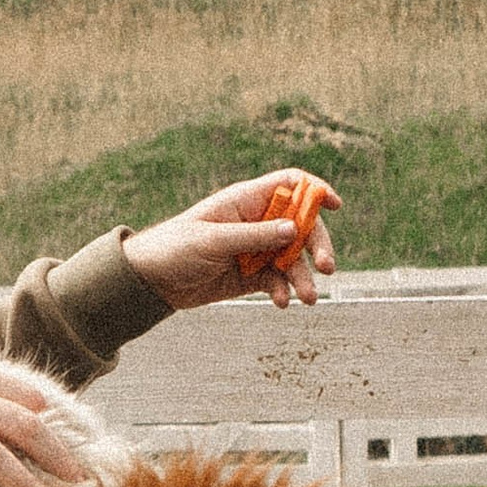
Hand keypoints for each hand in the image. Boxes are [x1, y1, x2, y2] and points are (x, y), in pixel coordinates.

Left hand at [124, 171, 340, 314]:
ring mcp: (256, 249)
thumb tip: (295, 228)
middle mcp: (257, 221)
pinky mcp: (252, 275)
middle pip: (302, 225)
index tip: (335, 204)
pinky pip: (278, 280)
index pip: (291, 184)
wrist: (151, 281)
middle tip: (326, 267)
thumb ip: (255, 235)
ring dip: (303, 277)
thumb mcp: (214, 240)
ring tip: (307, 298)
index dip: (315, 190)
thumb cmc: (175, 247)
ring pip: (293, 258)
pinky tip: (281, 303)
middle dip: (317, 244)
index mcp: (246, 200)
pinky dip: (283, 291)